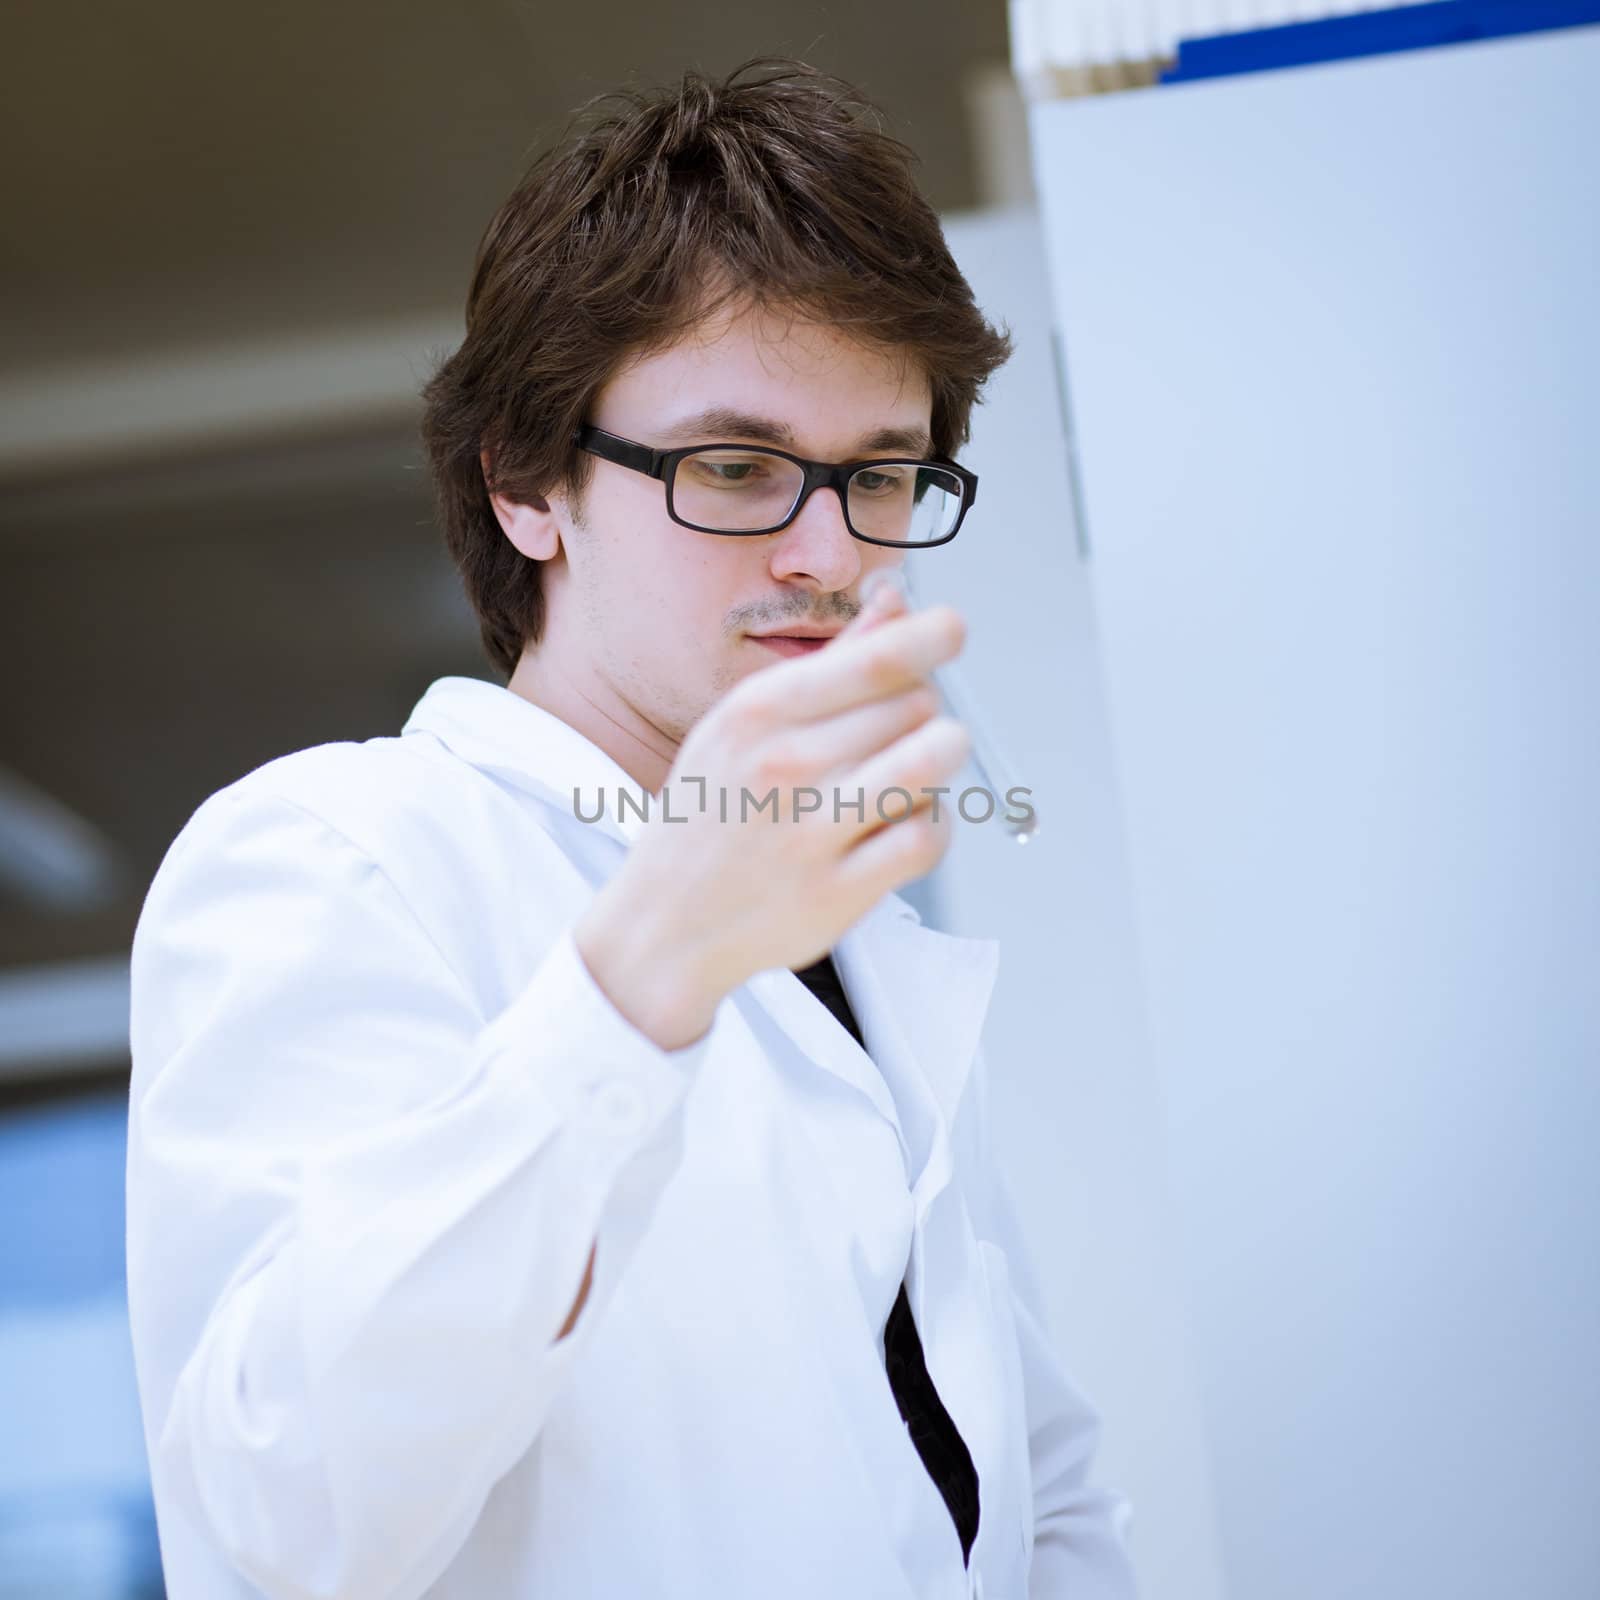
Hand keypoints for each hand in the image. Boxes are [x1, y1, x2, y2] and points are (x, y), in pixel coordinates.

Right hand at [575, 577, 968, 1047]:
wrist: (665, 924)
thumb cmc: (713, 812)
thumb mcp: (742, 724)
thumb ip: (829, 662)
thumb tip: (896, 600)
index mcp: (757, 713)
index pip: (876, 659)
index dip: (931, 637)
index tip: (952, 629)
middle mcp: (785, 765)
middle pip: (914, 705)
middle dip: (924, 707)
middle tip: (901, 730)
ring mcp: (812, 832)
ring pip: (930, 761)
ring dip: (940, 757)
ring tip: (919, 767)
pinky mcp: (840, 891)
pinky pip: (926, 836)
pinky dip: (934, 824)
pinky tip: (909, 821)